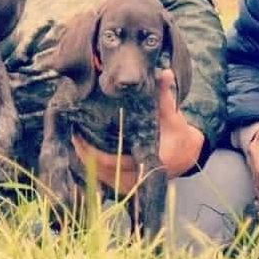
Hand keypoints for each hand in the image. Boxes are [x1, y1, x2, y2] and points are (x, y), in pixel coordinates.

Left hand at [70, 69, 204, 193]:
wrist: (186, 155)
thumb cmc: (177, 133)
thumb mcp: (172, 114)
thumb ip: (165, 95)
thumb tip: (165, 72)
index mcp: (152, 160)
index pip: (116, 161)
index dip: (95, 152)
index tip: (80, 135)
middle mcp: (142, 177)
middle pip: (104, 171)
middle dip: (86, 154)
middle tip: (72, 135)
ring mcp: (135, 185)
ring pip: (102, 178)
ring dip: (87, 162)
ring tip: (74, 142)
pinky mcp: (129, 186)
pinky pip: (105, 181)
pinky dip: (94, 169)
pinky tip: (82, 154)